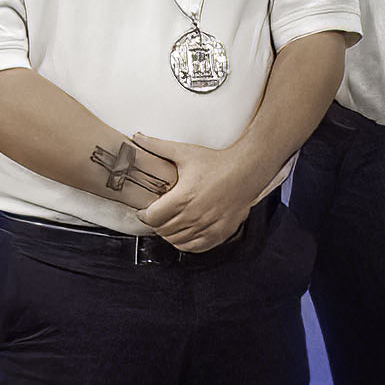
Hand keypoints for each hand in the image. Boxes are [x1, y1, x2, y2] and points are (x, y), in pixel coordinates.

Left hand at [133, 134, 261, 250]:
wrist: (247, 170)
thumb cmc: (217, 162)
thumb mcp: (185, 153)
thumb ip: (158, 146)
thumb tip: (137, 137)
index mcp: (182, 198)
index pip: (152, 218)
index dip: (144, 215)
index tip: (145, 210)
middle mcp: (194, 215)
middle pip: (162, 230)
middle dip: (156, 223)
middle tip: (158, 214)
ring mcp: (207, 226)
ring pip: (176, 240)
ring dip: (169, 233)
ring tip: (171, 222)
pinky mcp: (219, 232)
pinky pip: (195, 247)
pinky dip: (185, 243)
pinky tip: (185, 232)